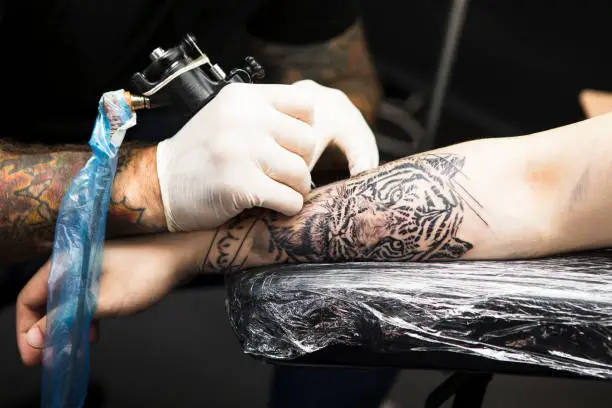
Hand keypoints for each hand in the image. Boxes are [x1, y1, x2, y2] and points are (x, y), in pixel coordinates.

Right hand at [16, 233, 203, 365]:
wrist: (183, 251)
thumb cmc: (148, 271)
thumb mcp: (104, 301)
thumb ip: (67, 318)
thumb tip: (35, 337)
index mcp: (66, 263)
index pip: (29, 298)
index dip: (26, 329)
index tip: (33, 354)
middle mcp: (74, 262)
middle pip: (45, 300)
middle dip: (45, 330)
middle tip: (50, 357)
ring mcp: (91, 267)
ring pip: (66, 301)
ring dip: (66, 325)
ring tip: (74, 346)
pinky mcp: (107, 273)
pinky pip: (84, 298)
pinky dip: (83, 316)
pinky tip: (93, 331)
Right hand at [155, 81, 378, 231]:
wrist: (159, 184)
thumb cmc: (200, 153)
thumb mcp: (227, 115)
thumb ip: (264, 113)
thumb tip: (312, 124)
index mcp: (244, 97)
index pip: (305, 105)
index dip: (305, 128)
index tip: (289, 145)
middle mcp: (244, 118)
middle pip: (308, 141)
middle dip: (302, 163)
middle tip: (284, 174)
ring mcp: (242, 151)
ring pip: (302, 173)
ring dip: (296, 189)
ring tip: (278, 191)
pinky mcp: (241, 184)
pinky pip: (290, 199)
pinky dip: (287, 207)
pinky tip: (271, 206)